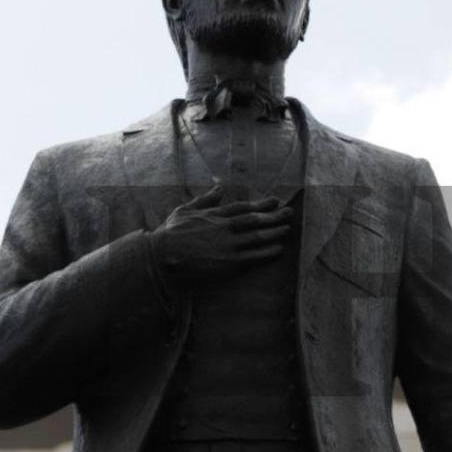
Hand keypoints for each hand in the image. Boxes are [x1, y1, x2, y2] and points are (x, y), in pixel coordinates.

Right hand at [149, 185, 292, 285]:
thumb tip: (219, 188)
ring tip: (288, 229)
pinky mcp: (229, 264)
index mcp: (215, 215)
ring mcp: (229, 246)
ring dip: (275, 233)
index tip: (275, 201)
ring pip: (258, 238)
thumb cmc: (170, 234)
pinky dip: (268, 253)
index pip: (244, 207)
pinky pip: (254, 258)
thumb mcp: (185, 210)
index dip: (262, 204)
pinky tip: (279, 250)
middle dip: (275, 216)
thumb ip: (205, 199)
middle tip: (289, 213)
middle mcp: (226, 228)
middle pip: (256, 221)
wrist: (162, 257)